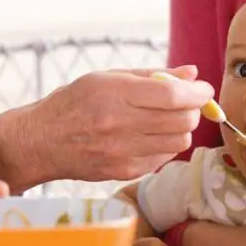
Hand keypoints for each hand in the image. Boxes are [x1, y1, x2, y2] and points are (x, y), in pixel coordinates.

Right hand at [0, 65, 213, 191]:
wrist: (41, 141)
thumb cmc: (74, 103)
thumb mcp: (107, 77)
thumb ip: (153, 75)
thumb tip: (192, 73)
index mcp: (115, 94)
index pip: (173, 96)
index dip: (198, 93)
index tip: (204, 89)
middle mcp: (119, 124)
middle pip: (183, 121)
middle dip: (193, 110)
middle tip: (186, 104)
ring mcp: (122, 152)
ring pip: (179, 142)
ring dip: (181, 129)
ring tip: (166, 120)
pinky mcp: (124, 172)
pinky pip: (164, 158)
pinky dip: (165, 146)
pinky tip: (149, 137)